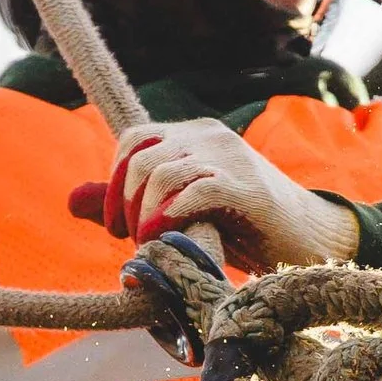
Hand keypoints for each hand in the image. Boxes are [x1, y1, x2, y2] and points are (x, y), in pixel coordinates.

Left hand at [67, 119, 360, 271]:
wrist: (311, 238)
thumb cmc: (244, 227)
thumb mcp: (183, 210)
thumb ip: (131, 202)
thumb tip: (70, 202)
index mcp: (194, 135)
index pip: (133, 140)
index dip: (114, 181)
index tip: (117, 227)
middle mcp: (209, 137)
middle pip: (140, 157)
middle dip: (124, 204)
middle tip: (132, 241)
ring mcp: (229, 159)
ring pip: (161, 172)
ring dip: (144, 216)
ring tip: (152, 245)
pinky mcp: (247, 189)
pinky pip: (193, 191)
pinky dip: (169, 217)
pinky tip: (165, 239)